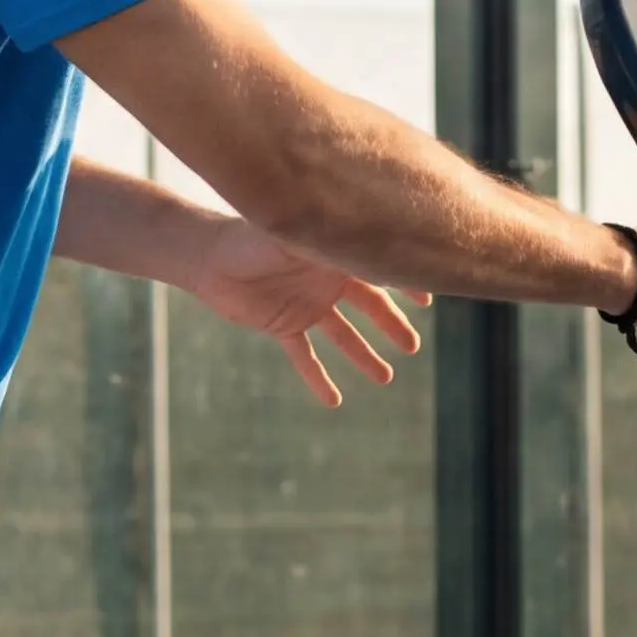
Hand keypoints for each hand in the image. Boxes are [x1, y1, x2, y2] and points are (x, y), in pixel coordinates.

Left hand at [185, 223, 423, 408]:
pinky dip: (317, 378)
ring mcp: (306, 304)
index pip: (380, 270)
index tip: (429, 302)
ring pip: (343, 336)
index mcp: (336, 254)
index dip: (407, 284)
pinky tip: (333, 401)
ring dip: (363, 356)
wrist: (207, 256)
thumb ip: (335, 242)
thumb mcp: (300, 235)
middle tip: (411, 347)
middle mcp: (325, 279)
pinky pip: (305, 356)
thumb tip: (377, 240)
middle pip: (369, 307)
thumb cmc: (252, 235)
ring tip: (385, 377)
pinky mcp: (283, 326)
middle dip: (391, 326)